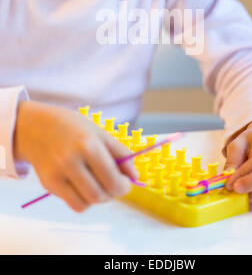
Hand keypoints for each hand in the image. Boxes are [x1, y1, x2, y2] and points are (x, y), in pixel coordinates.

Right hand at [14, 100, 138, 212]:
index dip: (124, 186)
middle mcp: (71, 162)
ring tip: (99, 183)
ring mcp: (57, 175)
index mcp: (88, 145)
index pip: (112, 179)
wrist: (36, 126)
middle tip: (115, 185)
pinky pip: (74, 204)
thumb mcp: (99, 132)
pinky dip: (84, 200)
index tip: (127, 182)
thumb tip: (135, 176)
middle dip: (113, 193)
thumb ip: (120, 153)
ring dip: (99, 198)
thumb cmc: (72, 127)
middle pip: (100, 195)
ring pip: (87, 203)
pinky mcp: (49, 185)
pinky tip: (84, 185)